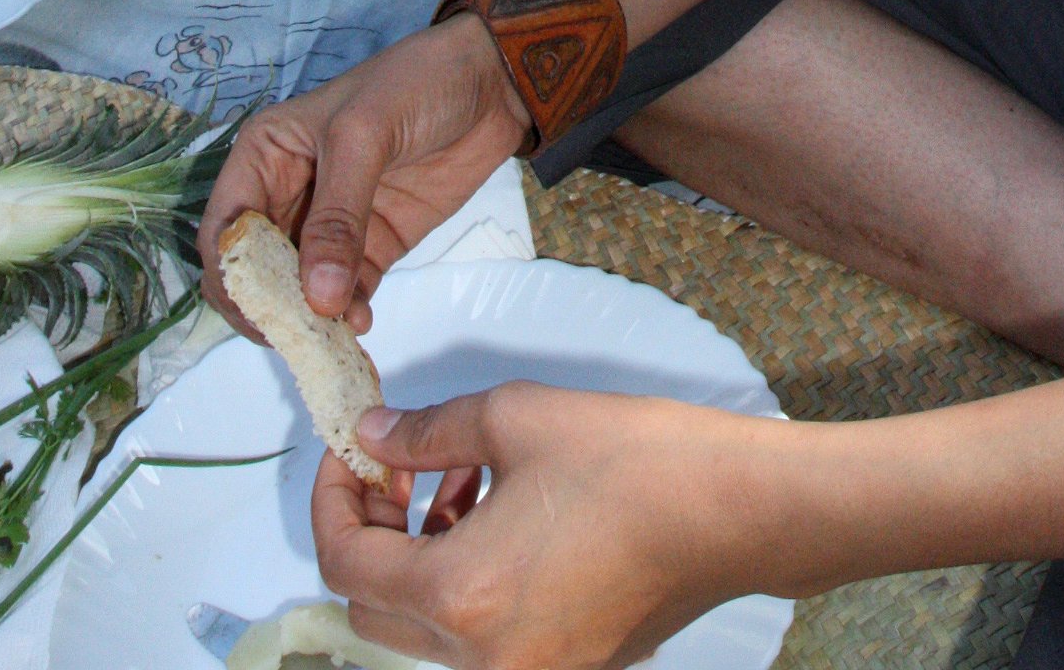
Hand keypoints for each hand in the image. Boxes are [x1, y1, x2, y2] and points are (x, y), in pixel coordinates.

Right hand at [197, 16, 534, 331]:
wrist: (493, 82)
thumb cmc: (417, 84)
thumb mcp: (365, 136)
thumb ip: (338, 217)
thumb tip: (315, 298)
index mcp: (266, 155)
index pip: (226, 229)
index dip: (232, 274)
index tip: (262, 310)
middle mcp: (288, 194)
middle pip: (256, 271)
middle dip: (271, 307)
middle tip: (302, 333)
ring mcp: (332, 225)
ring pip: (299, 289)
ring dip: (311, 319)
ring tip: (338, 335)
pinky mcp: (373, 245)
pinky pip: (346, 293)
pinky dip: (347, 315)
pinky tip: (360, 323)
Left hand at [314, 385, 785, 669]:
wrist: (730, 510)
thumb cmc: (632, 462)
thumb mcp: (515, 419)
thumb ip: (428, 432)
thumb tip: (373, 436)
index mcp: (459, 596)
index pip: (346, 564)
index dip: (333, 501)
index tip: (347, 456)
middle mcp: (480, 658)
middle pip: (374, 608)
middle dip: (373, 532)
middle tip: (398, 466)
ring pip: (426, 625)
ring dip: (422, 554)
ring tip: (463, 479)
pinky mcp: (560, 669)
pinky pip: (478, 637)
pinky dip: (468, 581)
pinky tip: (503, 515)